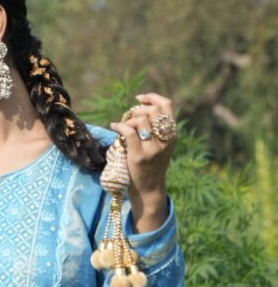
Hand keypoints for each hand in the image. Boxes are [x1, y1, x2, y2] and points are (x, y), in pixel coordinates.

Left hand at [109, 92, 176, 231]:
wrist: (149, 189)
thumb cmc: (151, 165)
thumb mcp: (160, 145)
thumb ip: (156, 129)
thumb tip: (139, 107)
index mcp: (172, 135)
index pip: (168, 105)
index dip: (152, 97)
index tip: (139, 99)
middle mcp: (165, 140)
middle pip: (153, 110)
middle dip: (137, 110)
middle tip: (129, 118)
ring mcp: (153, 149)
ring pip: (140, 120)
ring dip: (128, 120)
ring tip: (122, 127)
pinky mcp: (139, 156)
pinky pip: (128, 132)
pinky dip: (119, 126)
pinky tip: (114, 127)